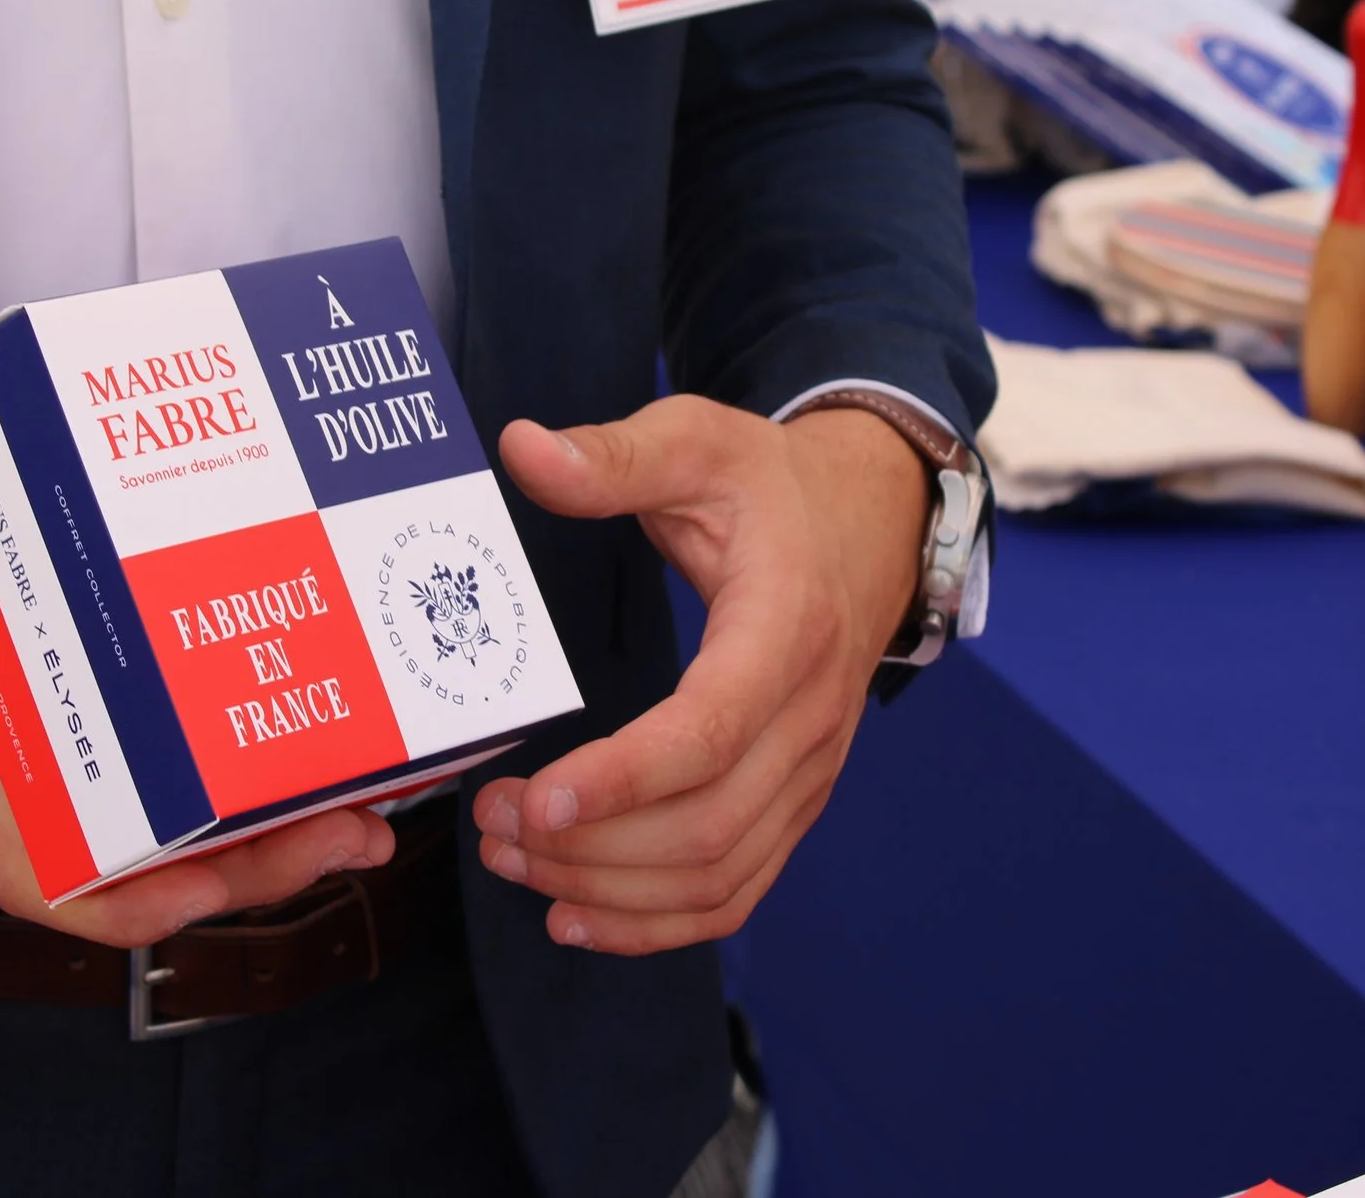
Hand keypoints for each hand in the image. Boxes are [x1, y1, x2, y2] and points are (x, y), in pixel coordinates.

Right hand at [0, 351, 392, 947]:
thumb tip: (9, 355)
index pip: (34, 855)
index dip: (136, 890)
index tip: (225, 872)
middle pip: (125, 874)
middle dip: (248, 866)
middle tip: (369, 818)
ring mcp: (3, 772)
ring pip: (136, 852)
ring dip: (246, 846)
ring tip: (363, 798)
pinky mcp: (13, 753)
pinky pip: (119, 800)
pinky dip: (199, 803)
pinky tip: (274, 757)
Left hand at [473, 396, 927, 954]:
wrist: (871, 524)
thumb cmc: (772, 486)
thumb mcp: (700, 441)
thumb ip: (614, 455)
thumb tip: (523, 449)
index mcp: (786, 629)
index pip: (710, 732)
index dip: (624, 779)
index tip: (536, 797)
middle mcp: (810, 718)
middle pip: (705, 826)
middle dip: (589, 844)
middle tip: (493, 823)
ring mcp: (810, 771)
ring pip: (717, 875)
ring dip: (608, 889)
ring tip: (515, 862)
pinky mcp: (795, 802)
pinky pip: (736, 892)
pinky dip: (657, 923)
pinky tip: (578, 915)